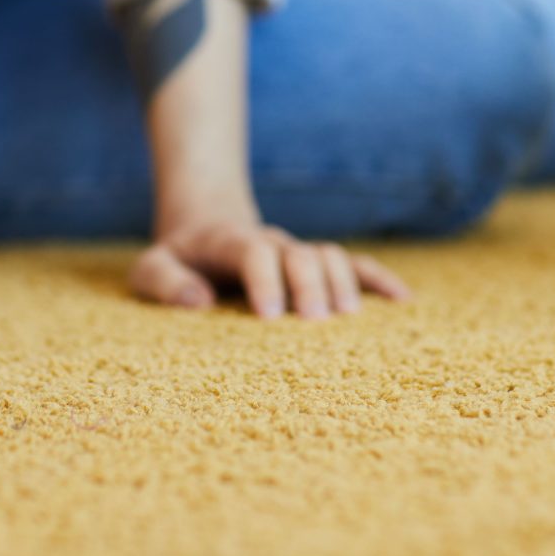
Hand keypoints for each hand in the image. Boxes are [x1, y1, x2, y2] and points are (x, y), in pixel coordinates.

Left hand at [131, 218, 411, 318]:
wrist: (206, 232)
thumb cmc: (178, 262)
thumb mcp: (151, 269)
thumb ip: (164, 282)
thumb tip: (198, 302)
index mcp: (229, 242)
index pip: (254, 251)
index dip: (265, 279)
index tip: (269, 317)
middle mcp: (271, 243)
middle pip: (300, 253)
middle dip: (309, 285)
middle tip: (314, 323)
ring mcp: (297, 252)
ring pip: (330, 255)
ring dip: (342, 284)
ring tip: (346, 320)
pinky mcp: (317, 266)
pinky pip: (355, 265)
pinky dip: (379, 280)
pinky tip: (403, 302)